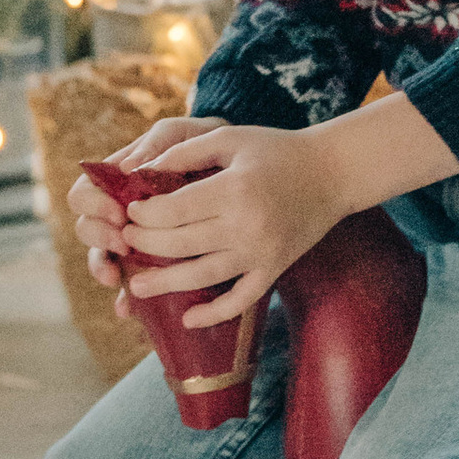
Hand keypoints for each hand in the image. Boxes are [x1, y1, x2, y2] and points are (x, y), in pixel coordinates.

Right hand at [67, 116, 222, 305]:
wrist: (253, 173)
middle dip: (99, 237)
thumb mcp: (190, 135)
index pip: (85, 191)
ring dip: (104, 269)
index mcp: (120, 180)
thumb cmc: (214, 147)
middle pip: (86, 228)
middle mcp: (121, 213)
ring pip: (102, 260)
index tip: (120, 210)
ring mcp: (135, 241)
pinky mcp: (155, 265)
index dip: (93, 203)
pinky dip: (124, 301)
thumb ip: (161, 142)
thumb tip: (128, 170)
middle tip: (124, 242)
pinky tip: (128, 309)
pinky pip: (129, 289)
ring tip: (119, 278)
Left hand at [119, 123, 354, 330]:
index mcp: (233, 190)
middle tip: (126, 242)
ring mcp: (261, 253)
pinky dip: (214, 314)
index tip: (130, 211)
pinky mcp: (273, 270)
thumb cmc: (276, 150)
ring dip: (166, 285)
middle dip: (146, 245)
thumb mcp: (229, 139)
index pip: (174, 210)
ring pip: (203, 276)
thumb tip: (140, 172)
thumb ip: (184, 153)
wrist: (332, 173)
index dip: (145, 214)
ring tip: (136, 287)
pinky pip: (240, 300)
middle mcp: (246, 226)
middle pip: (181, 245)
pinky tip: (188, 319)